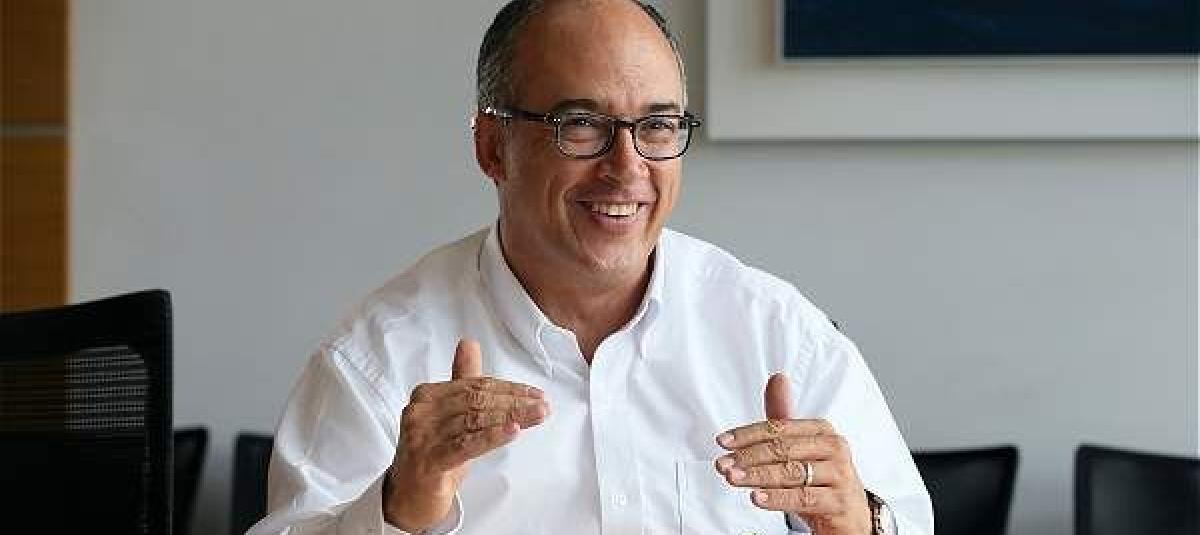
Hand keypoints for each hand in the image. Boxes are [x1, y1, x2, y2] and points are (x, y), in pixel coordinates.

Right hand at [383, 339, 549, 530]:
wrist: (408, 497)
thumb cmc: (434, 453)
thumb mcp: (450, 415)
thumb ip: (462, 380)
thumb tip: (469, 343)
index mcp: (427, 395)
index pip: (475, 385)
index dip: (508, 389)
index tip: (535, 394)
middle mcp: (421, 412)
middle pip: (477, 401)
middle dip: (514, 402)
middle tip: (543, 405)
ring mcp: (421, 437)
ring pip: (475, 421)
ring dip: (511, 417)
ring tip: (537, 415)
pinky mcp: (429, 461)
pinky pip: (466, 445)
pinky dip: (492, 436)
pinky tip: (513, 431)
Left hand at [713, 373, 870, 533]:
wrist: (850, 515)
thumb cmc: (820, 477)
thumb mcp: (799, 447)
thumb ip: (783, 417)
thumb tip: (777, 378)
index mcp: (822, 430)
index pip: (779, 428)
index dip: (747, 434)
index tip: (722, 442)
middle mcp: (834, 448)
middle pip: (783, 449)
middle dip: (748, 456)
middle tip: (722, 464)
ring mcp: (839, 475)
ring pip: (791, 472)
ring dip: (757, 475)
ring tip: (732, 478)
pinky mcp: (838, 502)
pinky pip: (802, 498)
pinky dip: (777, 498)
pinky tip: (755, 497)